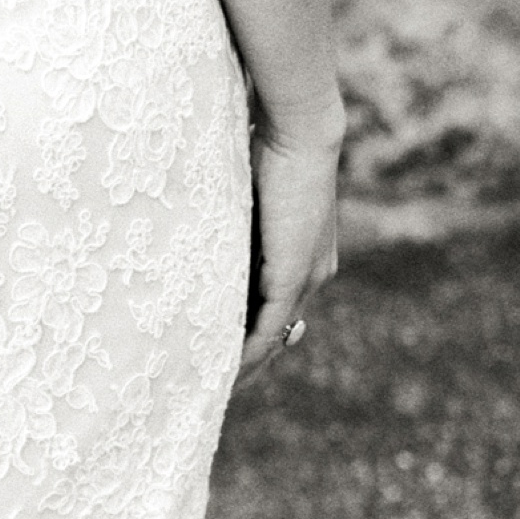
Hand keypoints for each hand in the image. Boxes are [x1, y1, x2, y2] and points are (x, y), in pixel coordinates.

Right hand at [239, 127, 340, 383]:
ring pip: (276, 336)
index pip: (278, 310)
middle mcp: (314, 274)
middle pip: (279, 332)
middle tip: (214, 385)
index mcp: (306, 257)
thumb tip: (205, 241)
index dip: (252, 336)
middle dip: (248, 360)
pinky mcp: (293, 275)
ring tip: (214, 385)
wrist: (299, 133)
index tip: (222, 355)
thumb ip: (237, 229)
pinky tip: (225, 369)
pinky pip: (270, 327)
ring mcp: (307, 278)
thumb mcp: (250, 200)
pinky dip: (248, 351)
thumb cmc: (270, 151)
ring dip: (246, 363)